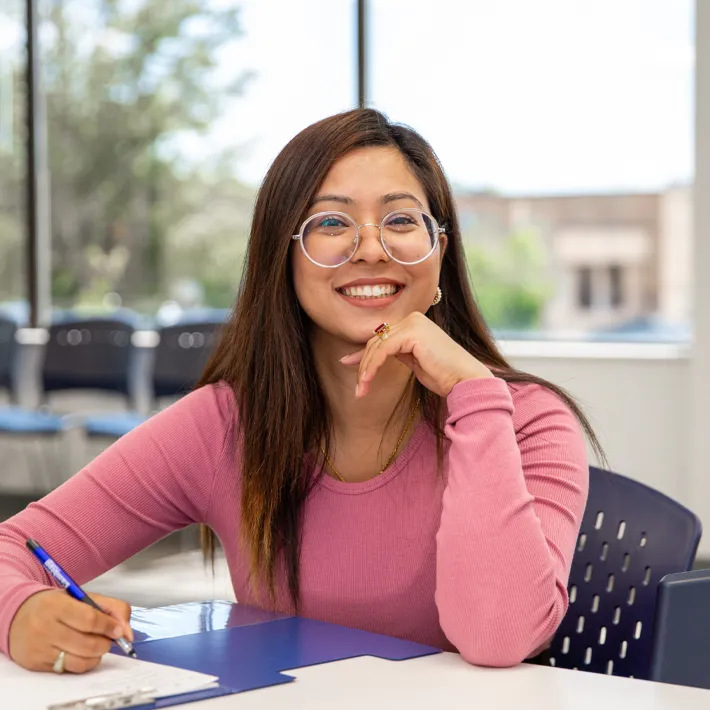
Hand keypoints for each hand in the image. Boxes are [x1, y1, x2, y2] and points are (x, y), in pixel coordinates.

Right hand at [8, 590, 132, 672]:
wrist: (19, 616)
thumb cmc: (57, 605)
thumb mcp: (84, 597)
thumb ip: (112, 609)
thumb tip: (128, 633)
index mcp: (58, 606)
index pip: (90, 620)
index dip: (109, 627)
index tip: (118, 630)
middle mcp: (46, 628)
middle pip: (87, 644)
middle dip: (106, 643)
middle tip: (109, 638)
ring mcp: (41, 648)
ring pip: (80, 660)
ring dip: (97, 655)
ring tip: (96, 645)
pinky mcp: (38, 664)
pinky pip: (69, 669)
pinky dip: (83, 663)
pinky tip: (82, 653)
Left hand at [340, 312, 493, 397]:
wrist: (464, 380)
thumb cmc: (445, 375)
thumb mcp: (415, 362)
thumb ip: (398, 353)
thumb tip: (376, 355)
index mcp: (415, 323)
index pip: (382, 337)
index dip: (363, 353)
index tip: (346, 363)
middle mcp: (413, 319)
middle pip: (376, 341)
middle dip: (363, 365)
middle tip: (358, 388)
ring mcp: (413, 323)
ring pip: (377, 346)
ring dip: (365, 370)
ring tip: (361, 390)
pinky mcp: (412, 333)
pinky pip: (382, 350)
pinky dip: (372, 366)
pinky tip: (367, 381)